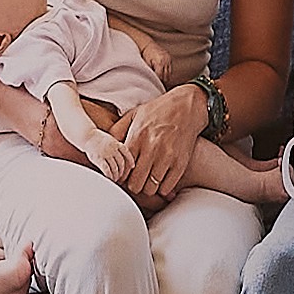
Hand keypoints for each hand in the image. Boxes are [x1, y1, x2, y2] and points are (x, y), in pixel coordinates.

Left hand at [118, 83, 205, 208]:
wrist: (188, 106)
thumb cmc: (158, 110)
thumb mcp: (133, 115)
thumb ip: (116, 131)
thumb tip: (104, 149)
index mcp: (137, 136)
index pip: (121, 169)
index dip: (119, 176)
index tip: (121, 175)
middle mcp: (152, 148)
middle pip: (135, 183)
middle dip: (132, 184)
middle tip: (134, 180)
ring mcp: (168, 157)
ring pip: (150, 188)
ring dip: (146, 187)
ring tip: (146, 180)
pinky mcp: (181, 163)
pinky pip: (166, 188)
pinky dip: (161, 188)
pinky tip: (160, 179)